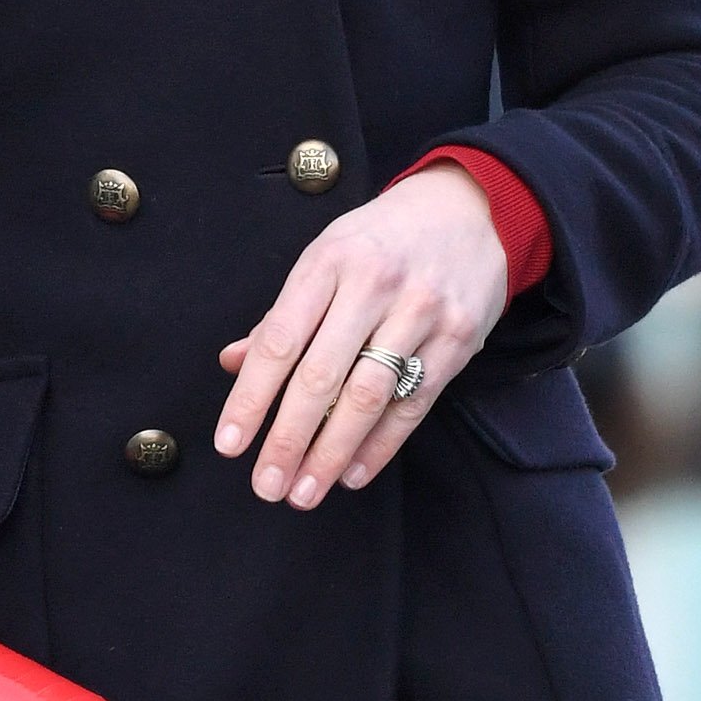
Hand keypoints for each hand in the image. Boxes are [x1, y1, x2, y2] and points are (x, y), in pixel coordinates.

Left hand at [214, 160, 506, 507]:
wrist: (471, 209)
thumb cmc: (384, 239)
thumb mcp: (327, 257)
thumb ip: (283, 314)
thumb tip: (233, 363)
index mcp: (329, 262)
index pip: (279, 340)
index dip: (250, 397)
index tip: (230, 444)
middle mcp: (373, 285)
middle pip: (321, 377)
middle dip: (288, 439)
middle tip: (266, 485)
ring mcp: (420, 312)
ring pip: (368, 397)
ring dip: (331, 453)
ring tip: (304, 492)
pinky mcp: (458, 338)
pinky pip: (413, 404)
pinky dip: (381, 445)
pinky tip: (352, 473)